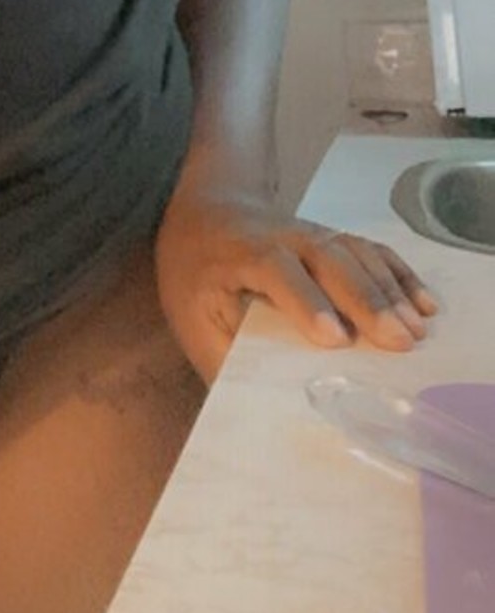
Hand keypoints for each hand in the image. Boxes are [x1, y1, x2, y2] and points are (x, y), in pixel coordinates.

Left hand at [153, 189, 438, 384]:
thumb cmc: (195, 273)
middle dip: (365, 298)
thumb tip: (255, 401)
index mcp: (240, 252)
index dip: (305, 301)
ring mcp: (312, 231)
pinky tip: (423, 304)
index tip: (334, 338)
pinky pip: (372, 250)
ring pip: (356, 253)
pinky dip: (400, 274)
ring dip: (389, 290)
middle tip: (397, 341)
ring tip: (416, 332)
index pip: (276, 269)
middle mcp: (282, 235)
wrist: (207, 211)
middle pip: (329, 258)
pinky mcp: (333, 236)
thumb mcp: (190, 314)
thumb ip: (220, 352)